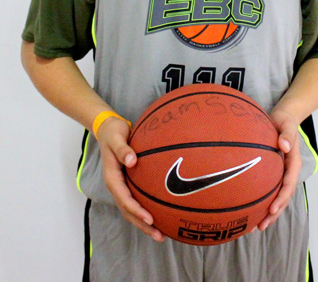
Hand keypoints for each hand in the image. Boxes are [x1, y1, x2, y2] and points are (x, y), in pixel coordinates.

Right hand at [96, 117, 164, 241]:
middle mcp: (116, 185)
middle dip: (142, 225)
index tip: (149, 218)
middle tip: (159, 236)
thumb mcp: (116, 137)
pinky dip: (145, 211)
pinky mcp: (127, 183)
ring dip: (144, 223)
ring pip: (131, 210)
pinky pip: (136, 201)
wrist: (108, 129)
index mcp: (112, 177)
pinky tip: (160, 215)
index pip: (124, 199)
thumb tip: (132, 161)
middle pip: (128, 211)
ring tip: (161, 234)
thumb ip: (123, 149)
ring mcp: (121, 186)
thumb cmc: (113, 132)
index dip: (136, 210)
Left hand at [257, 108, 301, 229]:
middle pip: (282, 197)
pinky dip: (260, 200)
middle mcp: (287, 172)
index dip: (281, 199)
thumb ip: (287, 135)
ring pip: (275, 196)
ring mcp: (280, 173)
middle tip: (260, 226)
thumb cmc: (285, 121)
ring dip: (267, 212)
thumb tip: (284, 146)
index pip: (288, 185)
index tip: (272, 209)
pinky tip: (248, 208)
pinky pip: (267, 188)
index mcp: (292, 163)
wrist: (284, 117)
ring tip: (255, 226)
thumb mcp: (287, 124)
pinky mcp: (272, 171)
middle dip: (273, 213)